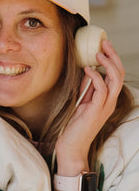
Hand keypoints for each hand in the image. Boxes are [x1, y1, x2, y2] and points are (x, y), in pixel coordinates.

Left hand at [55, 40, 124, 175]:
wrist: (71, 148)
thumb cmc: (73, 127)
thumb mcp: (80, 104)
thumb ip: (85, 90)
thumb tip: (85, 73)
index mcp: (106, 99)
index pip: (115, 75)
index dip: (112, 59)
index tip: (103, 46)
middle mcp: (109, 102)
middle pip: (119, 74)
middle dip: (113, 56)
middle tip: (104, 43)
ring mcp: (104, 107)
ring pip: (115, 79)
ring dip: (107, 63)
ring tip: (98, 52)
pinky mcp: (96, 110)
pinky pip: (101, 89)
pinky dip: (96, 77)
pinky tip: (88, 69)